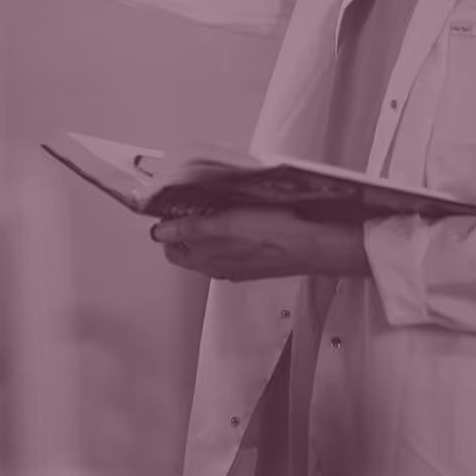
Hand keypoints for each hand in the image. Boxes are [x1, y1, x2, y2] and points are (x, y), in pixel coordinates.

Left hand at [150, 209, 369, 281]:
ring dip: (203, 233)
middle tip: (184, 209)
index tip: (165, 210)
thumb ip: (188, 229)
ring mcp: (237, 265)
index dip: (164, 225)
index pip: (169, 244)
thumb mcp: (222, 223)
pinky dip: (226, 238)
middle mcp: (218, 266)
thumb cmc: (276, 232)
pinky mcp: (254, 262)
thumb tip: (162, 232)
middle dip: (180, 230)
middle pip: (185, 249)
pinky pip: (229, 250)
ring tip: (210, 213)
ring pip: (207, 250)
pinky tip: (238, 223)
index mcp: (206, 258)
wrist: (312, 243)